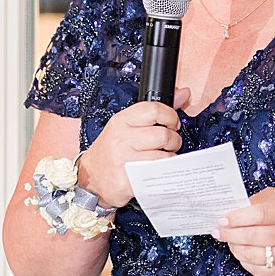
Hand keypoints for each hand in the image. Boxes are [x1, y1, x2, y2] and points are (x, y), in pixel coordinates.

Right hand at [76, 90, 186, 207]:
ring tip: (163, 159)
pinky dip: (161, 174)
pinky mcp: (127, 182)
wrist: (91, 176)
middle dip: (174, 140)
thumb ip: (156, 111)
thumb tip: (183, 94)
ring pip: (163, 157)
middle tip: (170, 144)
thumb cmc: (111, 150)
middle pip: (162, 135)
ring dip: (169, 159)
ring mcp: (123, 161)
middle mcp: (121, 139)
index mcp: (122, 121)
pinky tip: (156, 172)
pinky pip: (156, 176)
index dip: (170, 116)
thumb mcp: (127, 125)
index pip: (153, 110)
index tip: (172, 124)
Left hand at [212, 188, 274, 275]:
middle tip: (218, 232)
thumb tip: (233, 209)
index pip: (261, 214)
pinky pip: (261, 270)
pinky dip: (246, 262)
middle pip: (256, 236)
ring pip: (256, 256)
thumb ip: (259, 201)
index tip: (223, 219)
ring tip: (229, 242)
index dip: (238, 217)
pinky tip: (241, 253)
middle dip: (232, 234)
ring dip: (237, 249)